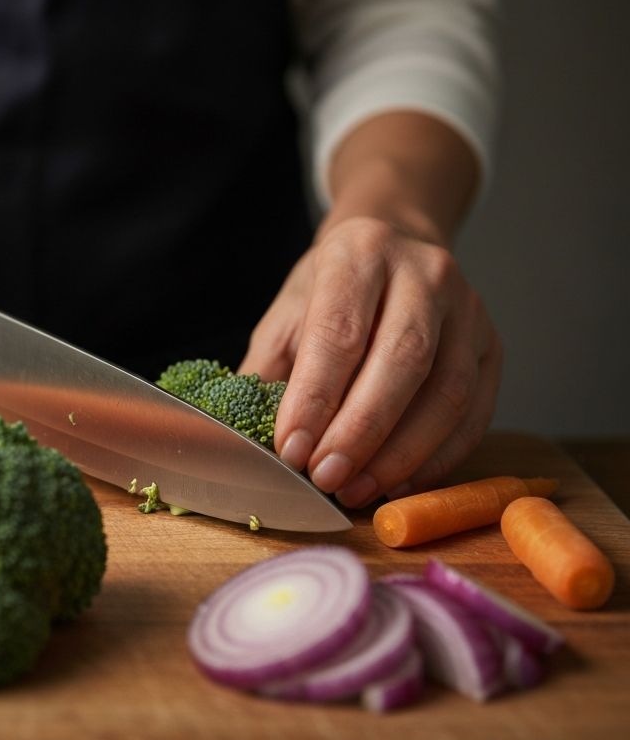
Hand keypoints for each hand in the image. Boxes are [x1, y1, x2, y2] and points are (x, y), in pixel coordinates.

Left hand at [240, 215, 501, 507]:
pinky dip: (437, 458)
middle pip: (403, 361)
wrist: (396, 250)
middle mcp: (424, 274)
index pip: (340, 331)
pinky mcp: (493, 347)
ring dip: (401, 454)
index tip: (291, 449)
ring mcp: (470, 310)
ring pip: (448, 392)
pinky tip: (398, 482)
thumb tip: (246, 438)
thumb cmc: (332, 292)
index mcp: (361, 254)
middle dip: (361, 431)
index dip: (315, 398)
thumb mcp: (287, 315)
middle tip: (325, 477)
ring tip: (357, 489)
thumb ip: (268, 371)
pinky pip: (475, 413)